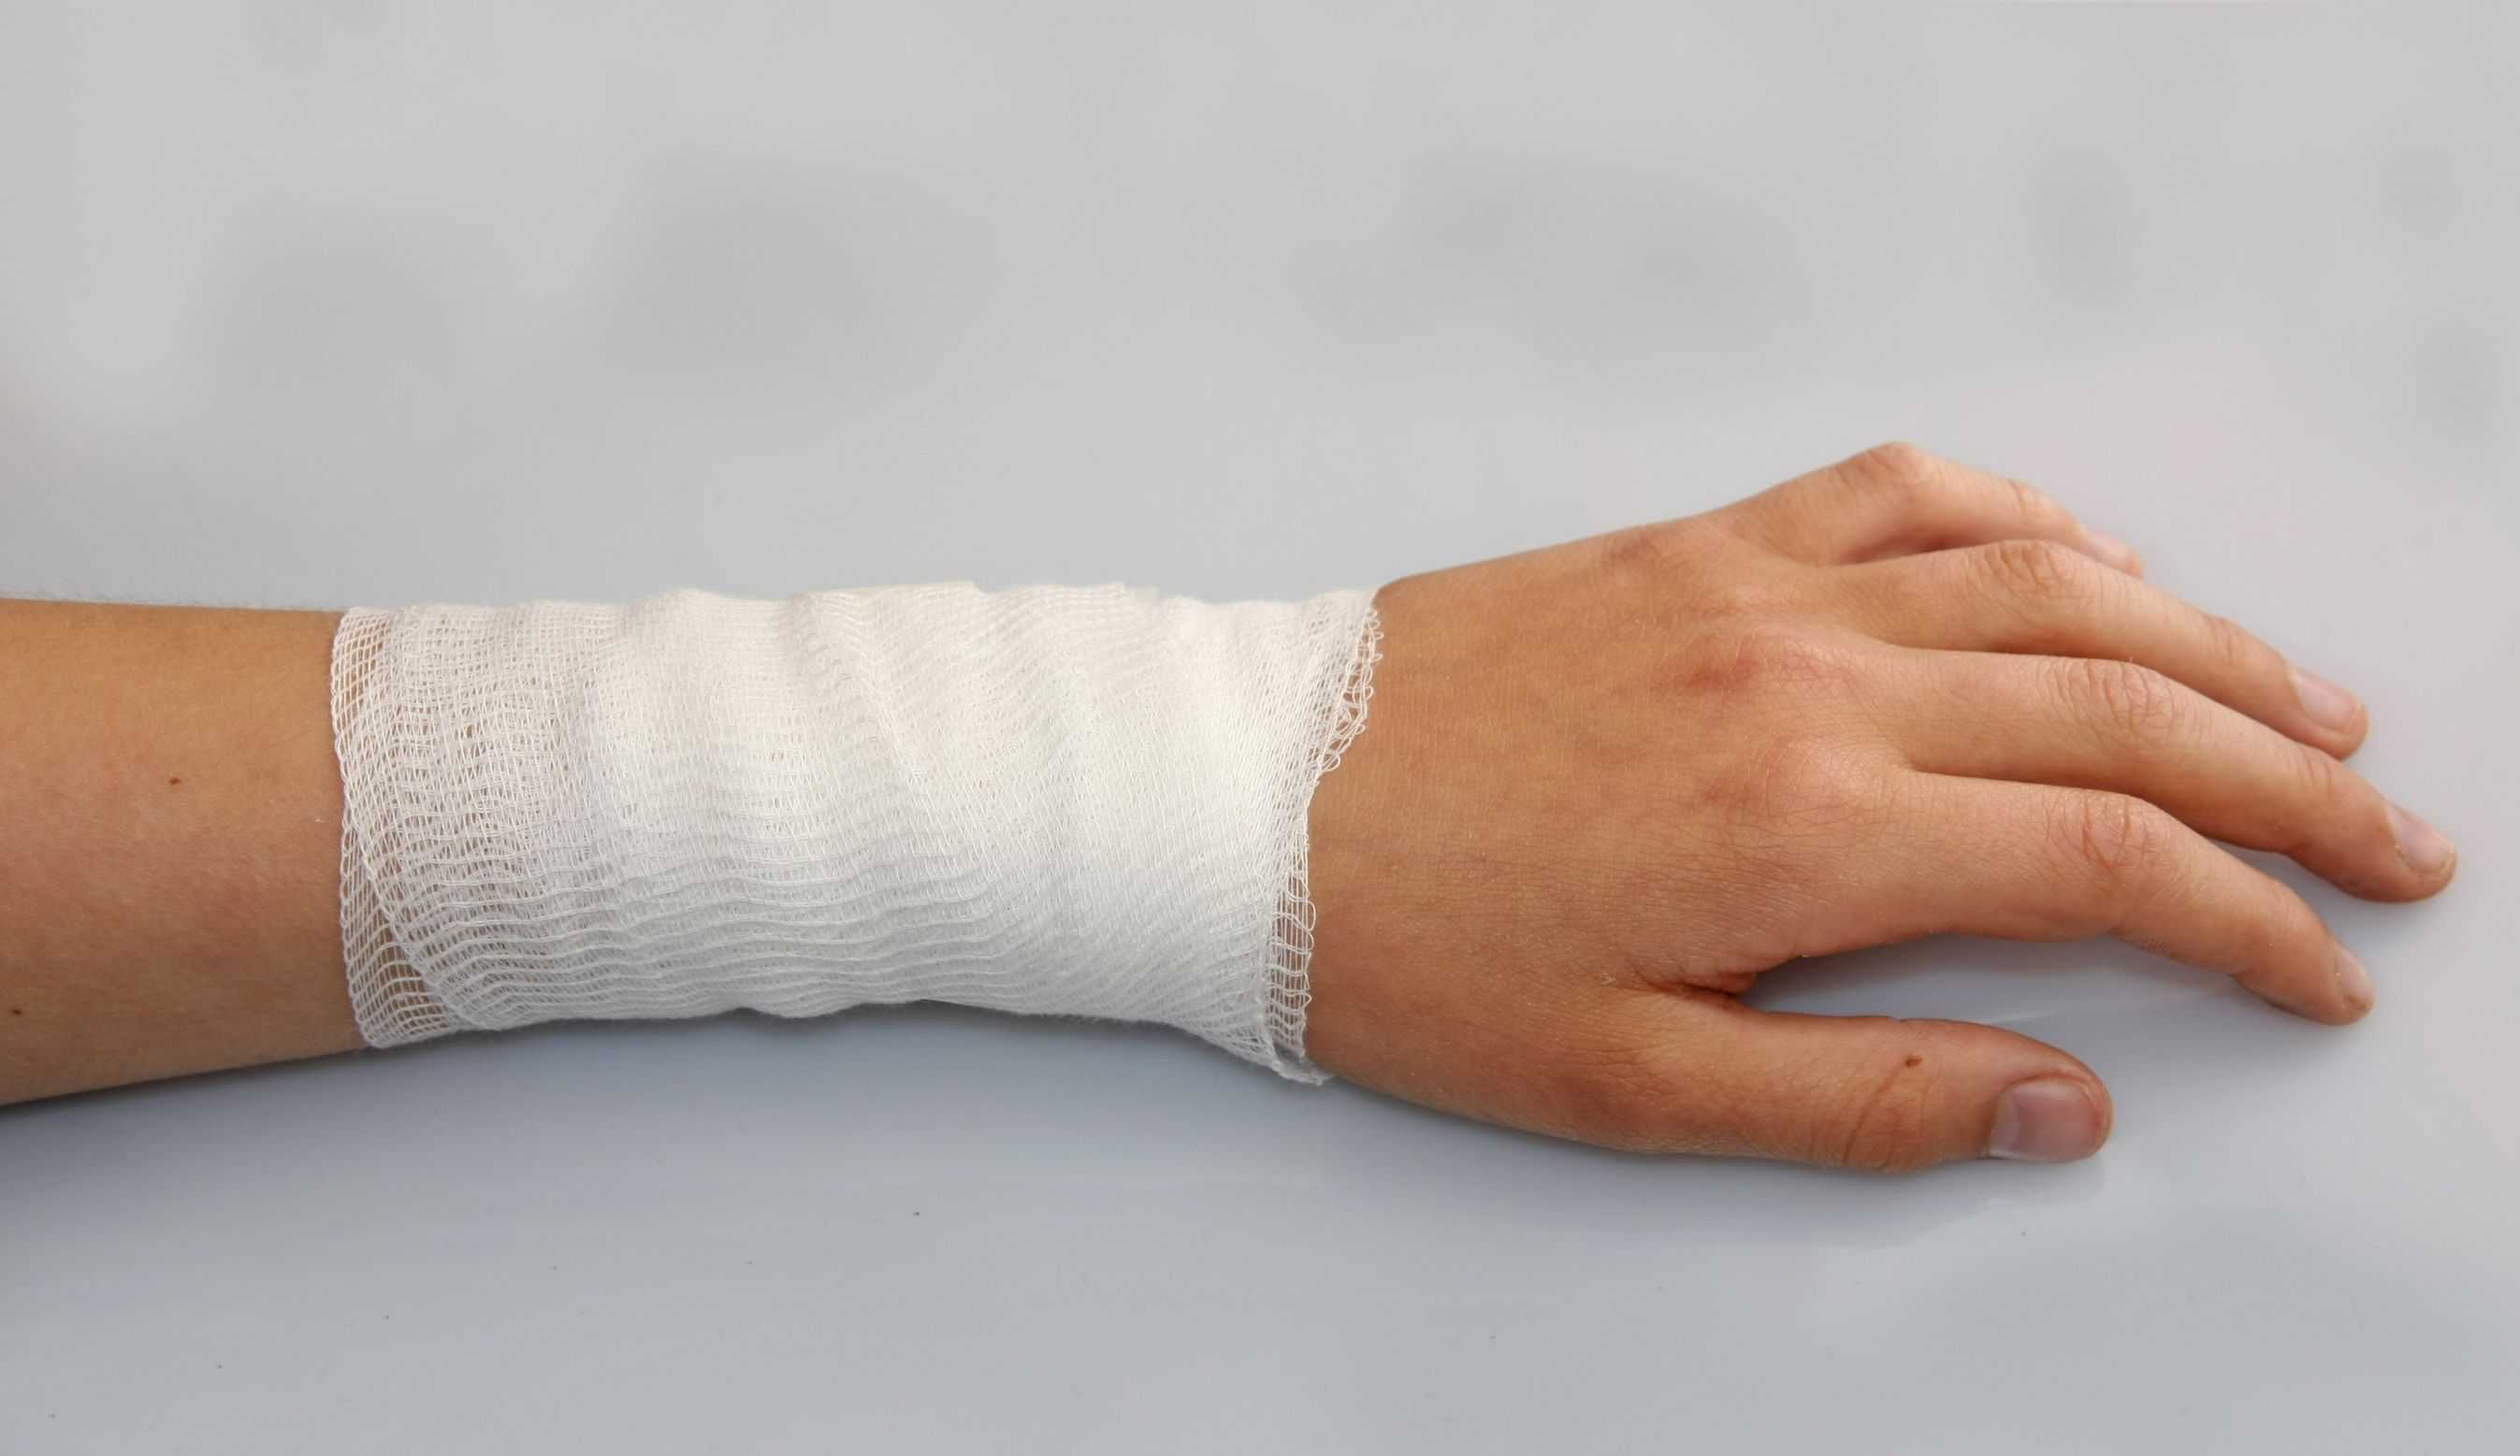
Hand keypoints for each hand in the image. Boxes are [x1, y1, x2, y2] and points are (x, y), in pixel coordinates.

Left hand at [1301, 444, 2456, 1171]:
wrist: (1239, 803)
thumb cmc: (1416, 956)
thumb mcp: (1632, 1085)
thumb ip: (1864, 1098)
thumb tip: (2060, 1102)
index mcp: (1810, 830)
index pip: (2111, 861)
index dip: (2251, 921)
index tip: (2325, 970)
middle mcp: (1812, 681)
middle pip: (2123, 708)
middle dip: (2288, 778)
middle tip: (2392, 839)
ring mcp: (1755, 588)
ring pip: (2048, 583)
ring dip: (2200, 641)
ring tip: (2304, 705)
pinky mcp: (1693, 541)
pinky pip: (1899, 491)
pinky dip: (2023, 516)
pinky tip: (2088, 560)